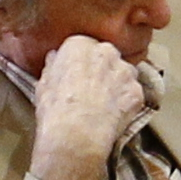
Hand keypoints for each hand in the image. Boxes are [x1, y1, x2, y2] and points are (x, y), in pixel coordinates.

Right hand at [23, 32, 154, 179]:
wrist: (77, 135)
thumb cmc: (55, 110)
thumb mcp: (43, 85)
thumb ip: (52, 67)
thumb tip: (54, 59)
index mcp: (79, 45)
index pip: (83, 47)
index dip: (80, 64)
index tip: (77, 76)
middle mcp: (106, 51)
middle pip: (107, 56)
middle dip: (102, 70)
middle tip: (91, 91)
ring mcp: (125, 71)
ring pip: (124, 74)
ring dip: (117, 84)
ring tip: (104, 105)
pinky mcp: (137, 91)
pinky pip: (133, 94)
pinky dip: (126, 103)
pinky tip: (114, 115)